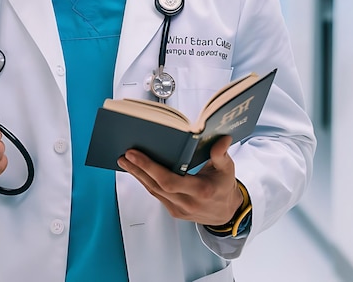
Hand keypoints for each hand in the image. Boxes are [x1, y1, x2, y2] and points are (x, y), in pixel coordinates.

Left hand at [117, 136, 242, 225]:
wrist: (227, 213)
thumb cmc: (224, 186)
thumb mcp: (227, 168)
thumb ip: (221, 154)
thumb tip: (222, 139)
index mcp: (201, 191)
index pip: (170, 180)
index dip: (150, 167)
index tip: (135, 154)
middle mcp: (188, 203)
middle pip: (157, 186)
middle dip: (138, 169)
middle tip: (125, 155)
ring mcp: (180, 210)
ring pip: (153, 191)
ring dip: (138, 175)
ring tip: (125, 161)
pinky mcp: (174, 212)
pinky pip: (157, 195)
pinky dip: (145, 182)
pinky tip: (136, 171)